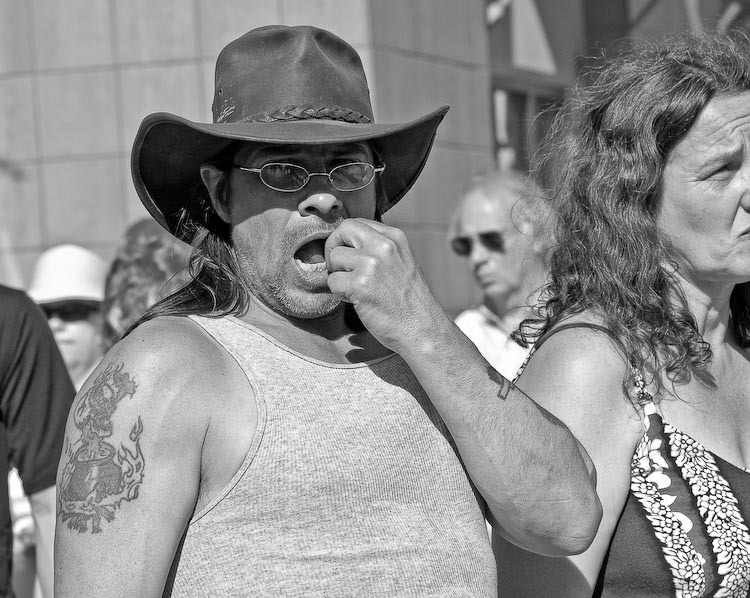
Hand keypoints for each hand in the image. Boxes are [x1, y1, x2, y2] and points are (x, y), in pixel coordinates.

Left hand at [325, 218, 445, 351]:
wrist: (422, 329)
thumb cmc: (409, 301)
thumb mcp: (401, 261)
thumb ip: (378, 248)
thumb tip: (346, 243)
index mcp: (395, 237)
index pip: (356, 223)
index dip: (345, 239)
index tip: (348, 256)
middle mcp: (384, 245)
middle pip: (343, 230)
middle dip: (334, 248)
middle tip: (339, 268)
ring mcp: (372, 264)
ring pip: (334, 257)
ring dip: (338, 275)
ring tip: (353, 289)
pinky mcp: (360, 285)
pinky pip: (332, 282)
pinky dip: (339, 294)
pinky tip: (356, 300)